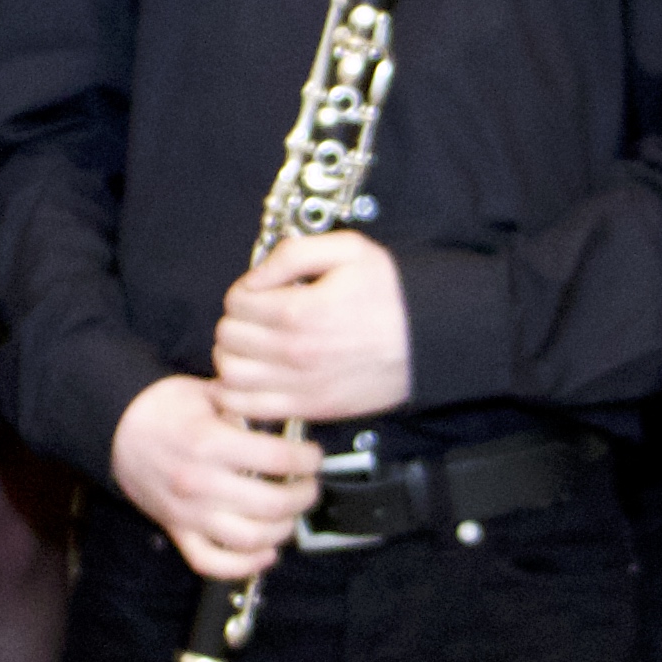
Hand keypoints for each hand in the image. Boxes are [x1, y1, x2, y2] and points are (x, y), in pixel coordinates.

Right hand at [110, 373, 322, 579]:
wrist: (118, 428)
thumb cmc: (163, 409)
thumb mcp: (208, 393)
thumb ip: (247, 407)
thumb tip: (286, 420)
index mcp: (209, 443)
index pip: (277, 459)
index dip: (306, 459)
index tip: (312, 457)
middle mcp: (200, 483)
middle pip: (272, 504)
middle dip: (303, 496)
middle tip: (308, 487)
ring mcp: (188, 513)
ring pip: (250, 538)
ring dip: (282, 530)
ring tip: (291, 515)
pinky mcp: (178, 531)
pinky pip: (213, 563)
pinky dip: (244, 565)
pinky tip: (265, 552)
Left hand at [211, 231, 409, 426]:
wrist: (433, 339)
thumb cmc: (394, 294)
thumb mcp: (348, 250)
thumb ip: (293, 254)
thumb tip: (255, 276)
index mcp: (300, 311)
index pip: (236, 302)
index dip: (244, 291)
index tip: (261, 292)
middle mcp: (295, 353)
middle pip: (228, 338)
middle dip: (236, 322)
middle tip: (255, 317)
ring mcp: (301, 386)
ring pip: (231, 376)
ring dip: (231, 358)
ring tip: (250, 347)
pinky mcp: (311, 408)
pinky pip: (250, 410)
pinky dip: (236, 397)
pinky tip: (249, 381)